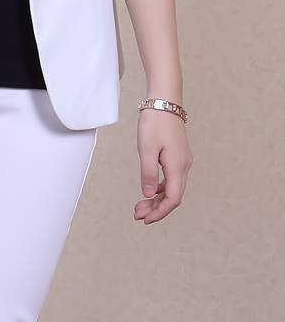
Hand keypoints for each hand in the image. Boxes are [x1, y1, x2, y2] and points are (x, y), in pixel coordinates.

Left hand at [134, 108, 192, 223]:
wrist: (164, 101)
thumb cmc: (155, 122)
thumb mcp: (146, 148)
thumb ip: (148, 173)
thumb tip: (147, 194)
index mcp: (177, 166)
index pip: (172, 199)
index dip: (160, 212)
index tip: (145, 219)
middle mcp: (184, 166)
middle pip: (173, 196)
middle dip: (156, 208)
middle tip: (138, 214)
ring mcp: (182, 160)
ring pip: (172, 187)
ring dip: (157, 198)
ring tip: (140, 205)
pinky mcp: (178, 155)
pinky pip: (171, 178)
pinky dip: (160, 186)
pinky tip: (149, 189)